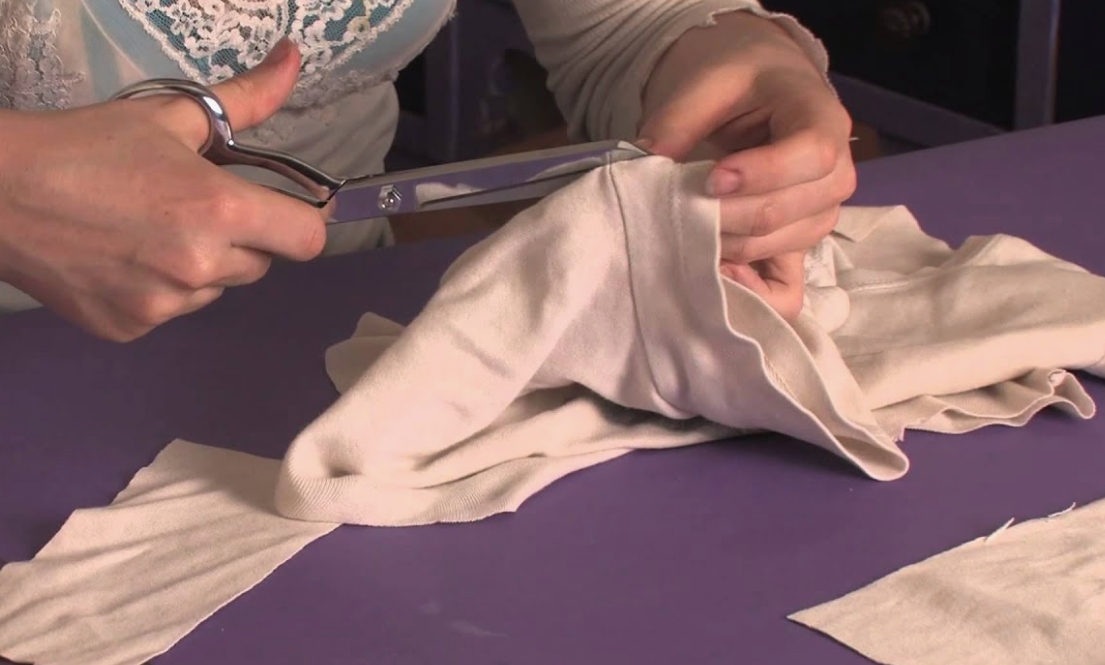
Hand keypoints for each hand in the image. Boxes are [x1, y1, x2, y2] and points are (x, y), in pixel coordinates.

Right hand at [0, 39, 326, 340]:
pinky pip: (173, 311)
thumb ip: (246, 99)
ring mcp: (165, 305)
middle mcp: (200, 266)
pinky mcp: (131, 329)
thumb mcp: (171, 117)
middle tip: (189, 208)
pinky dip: (159, 291)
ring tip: (147, 232)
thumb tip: (294, 59)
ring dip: (201, 266)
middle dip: (242, 238)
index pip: (307, 239)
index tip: (279, 210)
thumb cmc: (87, 147)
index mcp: (219, 210)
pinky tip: (120, 259)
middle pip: (261, 263)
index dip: (300, 222)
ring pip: (217, 289)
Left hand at [638, 12, 855, 320]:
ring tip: (683, 230)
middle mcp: (836, 174)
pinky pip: (786, 290)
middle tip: (676, 208)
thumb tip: (644, 164)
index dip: (763, 173)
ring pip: (778, 246)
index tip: (710, 178)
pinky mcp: (798, 247)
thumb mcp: (708, 82)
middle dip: (726, 216)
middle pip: (787, 210)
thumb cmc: (740, 84)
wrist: (762, 95)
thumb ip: (678, 119)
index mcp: (823, 118)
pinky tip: (713, 273)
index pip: (811, 154)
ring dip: (726, 245)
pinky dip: (750, 291)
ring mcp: (821, 216)